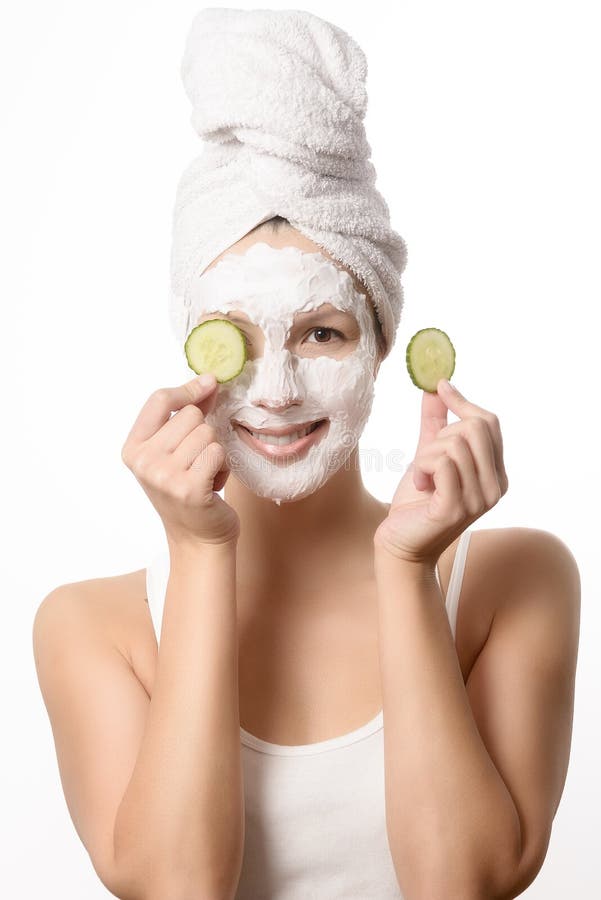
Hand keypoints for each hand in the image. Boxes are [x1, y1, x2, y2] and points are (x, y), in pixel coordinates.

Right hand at [121, 374, 239, 547]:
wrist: (198, 538)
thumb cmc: (189, 489)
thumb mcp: (177, 451)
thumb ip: (188, 414)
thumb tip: (208, 381)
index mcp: (133, 448)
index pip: (159, 399)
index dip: (187, 389)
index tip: (209, 384)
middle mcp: (143, 462)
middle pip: (189, 415)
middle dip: (204, 433)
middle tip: (197, 462)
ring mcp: (163, 476)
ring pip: (207, 433)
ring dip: (215, 452)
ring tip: (204, 474)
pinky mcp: (188, 488)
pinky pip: (218, 452)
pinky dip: (223, 467)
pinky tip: (212, 485)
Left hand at [373, 379, 508, 565]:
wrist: (400, 542)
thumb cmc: (416, 501)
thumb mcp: (429, 455)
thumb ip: (436, 422)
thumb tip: (437, 385)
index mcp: (496, 473)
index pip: (489, 423)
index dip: (463, 402)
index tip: (440, 387)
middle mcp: (495, 487)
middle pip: (475, 427)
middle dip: (442, 434)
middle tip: (427, 459)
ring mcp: (479, 500)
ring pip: (454, 444)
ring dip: (427, 455)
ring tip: (422, 477)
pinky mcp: (456, 508)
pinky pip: (442, 464)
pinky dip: (422, 468)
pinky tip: (419, 485)